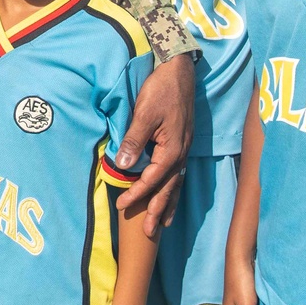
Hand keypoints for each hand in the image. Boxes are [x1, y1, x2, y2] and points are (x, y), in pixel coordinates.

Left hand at [114, 53, 193, 236]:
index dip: (136, 194)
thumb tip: (122, 165)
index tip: (121, 205)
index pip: (152, 179)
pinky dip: (173, 187)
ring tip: (164, 223)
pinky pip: (178, 172)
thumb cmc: (161, 90)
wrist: (180, 72)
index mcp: (172, 149)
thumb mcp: (144, 114)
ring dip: (169, 204)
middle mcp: (181, 153)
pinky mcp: (182, 142)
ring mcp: (184, 149)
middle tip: (148, 232)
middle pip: (168, 188)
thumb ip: (134, 140)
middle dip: (158, 211)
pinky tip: (171, 193)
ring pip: (176, 183)